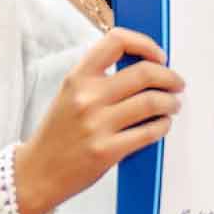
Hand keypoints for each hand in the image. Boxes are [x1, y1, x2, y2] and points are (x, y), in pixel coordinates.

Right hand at [13, 27, 183, 213]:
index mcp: (77, 78)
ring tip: (173, 105)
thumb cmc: (58, 133)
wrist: (36, 172)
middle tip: (177, 83)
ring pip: (153, 102)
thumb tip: (146, 66)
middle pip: (145, 72)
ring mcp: (97, 124)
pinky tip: (162, 124)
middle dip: (170, 77)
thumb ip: (100, 78)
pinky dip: (163, 125)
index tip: (159, 56)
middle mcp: (87, 97)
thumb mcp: (70, 94)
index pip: (116, 41)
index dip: (145, 44)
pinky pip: (150, 132)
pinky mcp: (107, 150)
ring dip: (171, 102)